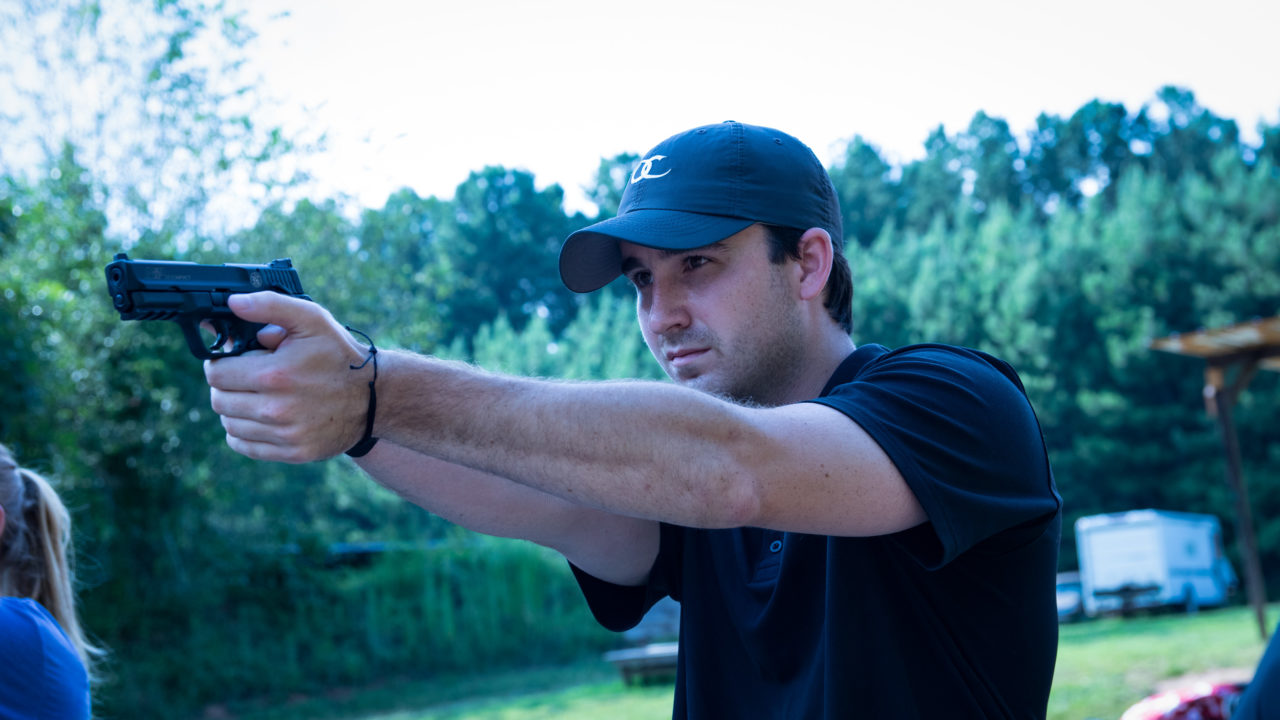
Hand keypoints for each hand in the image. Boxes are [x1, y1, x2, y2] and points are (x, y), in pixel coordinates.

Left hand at [204, 292, 372, 462]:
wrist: (375, 397)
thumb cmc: (339, 355)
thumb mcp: (311, 319)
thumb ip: (269, 306)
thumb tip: (233, 303)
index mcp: (274, 374)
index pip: (216, 374)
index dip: (220, 363)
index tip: (233, 360)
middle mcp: (276, 409)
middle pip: (219, 401)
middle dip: (226, 386)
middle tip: (244, 377)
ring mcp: (285, 434)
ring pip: (229, 425)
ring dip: (234, 409)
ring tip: (254, 396)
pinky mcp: (293, 452)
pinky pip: (245, 446)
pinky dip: (243, 433)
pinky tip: (258, 418)